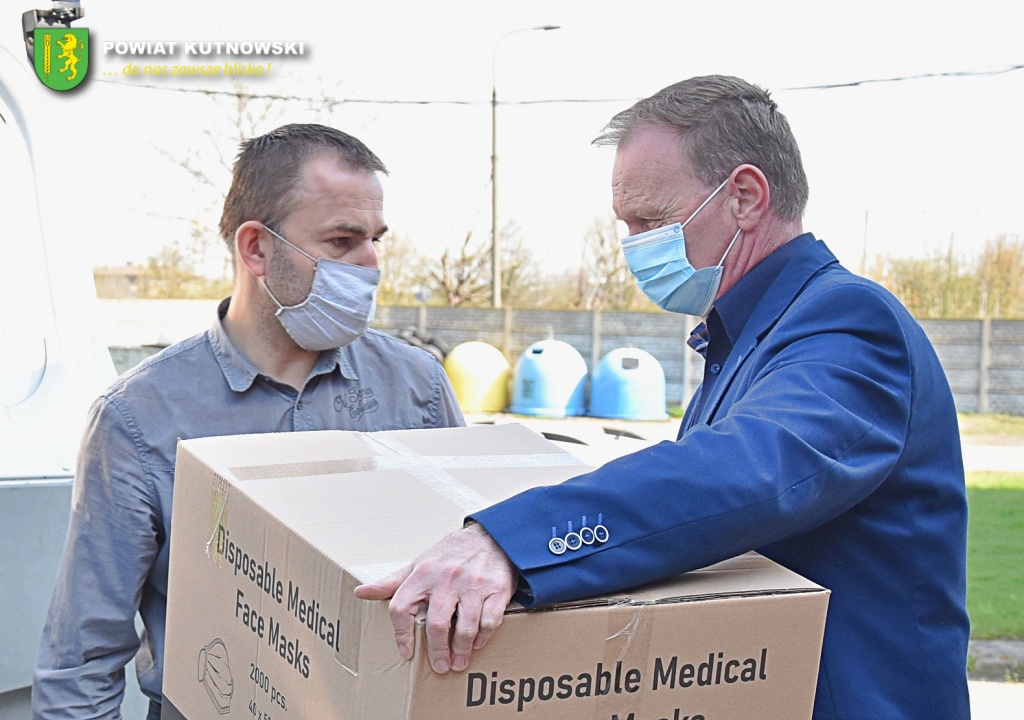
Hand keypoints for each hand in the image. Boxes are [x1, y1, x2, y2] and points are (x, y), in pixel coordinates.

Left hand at [353, 522, 515, 672]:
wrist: (492, 536)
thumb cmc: (451, 554)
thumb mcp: (419, 564)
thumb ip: (392, 582)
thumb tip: (361, 592)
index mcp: (424, 574)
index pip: (402, 608)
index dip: (401, 634)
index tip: (406, 652)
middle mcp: (448, 579)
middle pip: (437, 624)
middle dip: (437, 651)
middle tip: (440, 666)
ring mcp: (474, 585)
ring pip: (466, 627)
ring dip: (461, 650)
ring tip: (458, 662)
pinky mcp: (497, 589)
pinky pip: (490, 620)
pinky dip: (483, 636)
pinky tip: (477, 643)